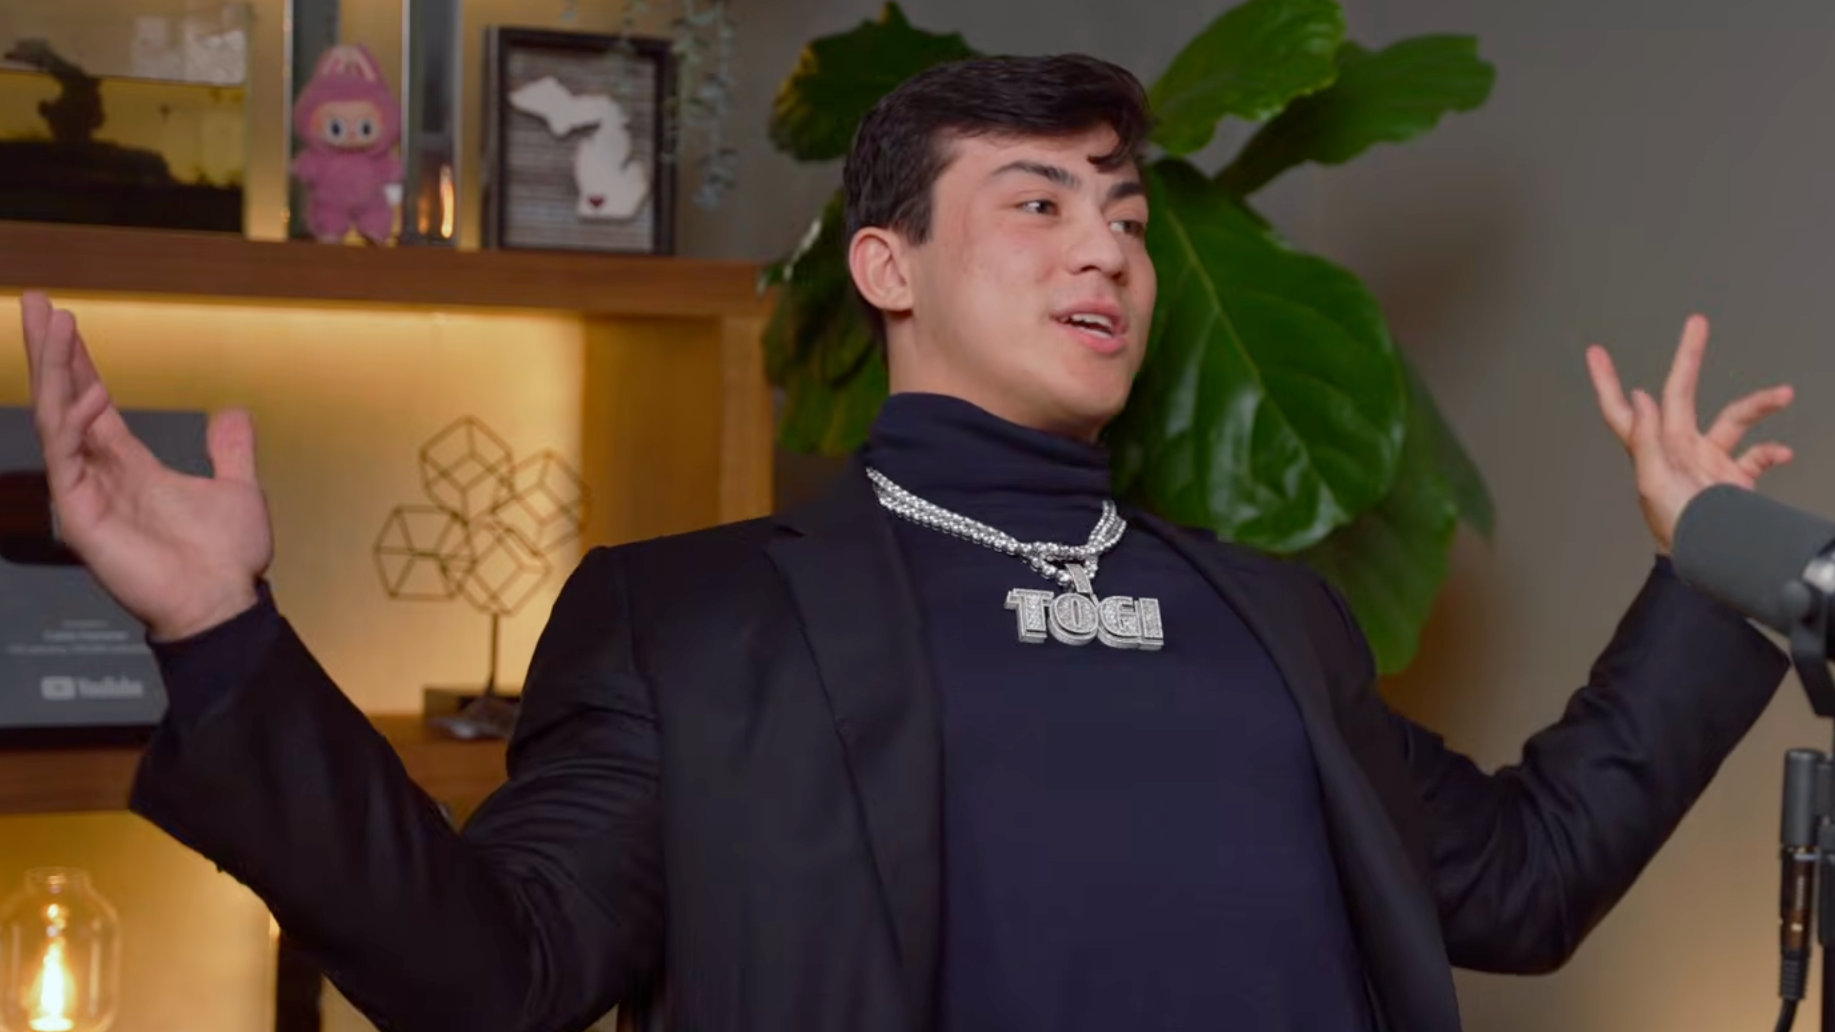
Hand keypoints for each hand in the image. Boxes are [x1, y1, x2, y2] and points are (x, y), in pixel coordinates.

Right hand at [19, 292, 273, 639]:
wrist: (226, 602)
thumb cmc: (228, 559)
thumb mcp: (237, 488)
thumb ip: (229, 452)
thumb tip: (233, 414)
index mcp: (131, 466)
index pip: (93, 403)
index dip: (78, 362)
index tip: (62, 319)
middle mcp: (102, 475)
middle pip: (63, 400)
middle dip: (49, 351)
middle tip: (35, 301)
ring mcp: (87, 494)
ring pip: (56, 420)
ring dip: (54, 371)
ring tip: (51, 323)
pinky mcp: (82, 517)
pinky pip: (67, 460)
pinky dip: (74, 424)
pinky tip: (87, 392)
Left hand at [1587, 314, 1794, 552]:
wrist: (1709, 557)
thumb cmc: (1675, 526)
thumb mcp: (1654, 482)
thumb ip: (1647, 439)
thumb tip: (1641, 396)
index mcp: (1652, 447)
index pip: (1622, 408)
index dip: (1606, 381)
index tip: (1596, 352)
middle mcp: (1678, 446)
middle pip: (1681, 391)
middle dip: (1689, 357)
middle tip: (1697, 322)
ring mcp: (1707, 458)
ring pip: (1733, 417)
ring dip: (1759, 404)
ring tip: (1783, 394)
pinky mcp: (1734, 475)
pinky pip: (1756, 453)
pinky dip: (1772, 450)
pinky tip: (1782, 453)